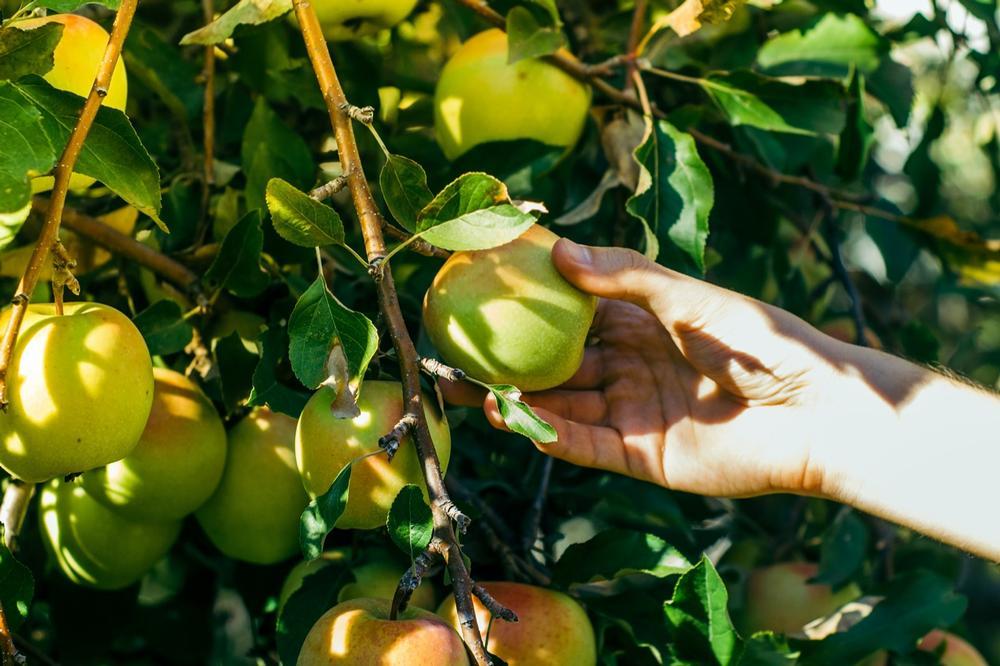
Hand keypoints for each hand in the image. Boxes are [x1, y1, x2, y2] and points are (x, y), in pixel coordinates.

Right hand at [443, 239, 859, 498]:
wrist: (818, 414)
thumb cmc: (762, 343)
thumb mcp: (691, 298)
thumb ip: (628, 276)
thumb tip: (559, 253)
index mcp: (640, 322)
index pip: (570, 312)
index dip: (527, 305)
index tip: (480, 293)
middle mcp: (627, 366)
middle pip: (553, 364)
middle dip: (505, 360)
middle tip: (452, 353)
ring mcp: (631, 412)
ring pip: (561, 406)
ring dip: (516, 400)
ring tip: (466, 389)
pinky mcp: (640, 456)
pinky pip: (584, 445)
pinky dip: (549, 435)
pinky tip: (512, 421)